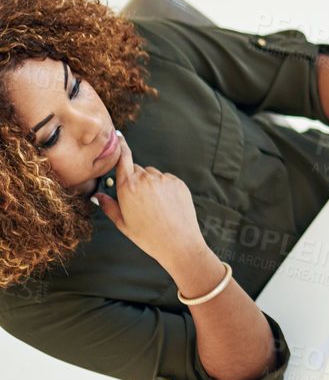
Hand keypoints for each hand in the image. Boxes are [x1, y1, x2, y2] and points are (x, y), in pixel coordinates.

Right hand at [92, 136, 208, 281]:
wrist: (179, 244)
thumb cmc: (148, 236)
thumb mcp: (123, 224)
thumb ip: (108, 206)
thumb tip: (97, 196)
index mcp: (127, 187)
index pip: (122, 158)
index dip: (120, 146)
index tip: (118, 135)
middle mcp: (145, 179)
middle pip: (136, 169)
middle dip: (134, 180)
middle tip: (139, 201)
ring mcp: (164, 180)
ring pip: (152, 174)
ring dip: (150, 184)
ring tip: (155, 206)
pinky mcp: (178, 183)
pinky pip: (167, 179)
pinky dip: (165, 188)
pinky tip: (166, 205)